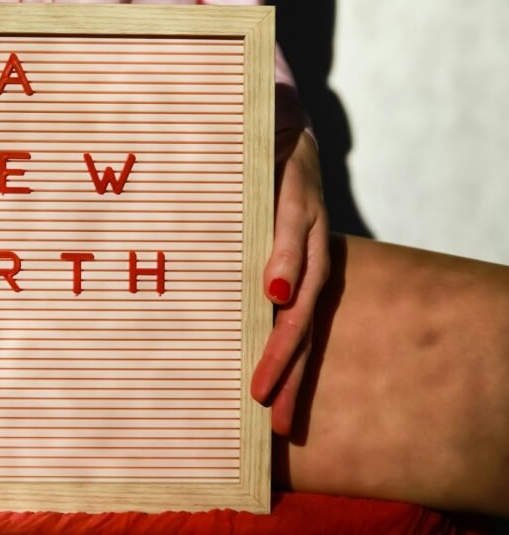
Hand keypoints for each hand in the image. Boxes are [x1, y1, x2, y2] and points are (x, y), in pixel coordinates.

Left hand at [251, 128, 330, 434]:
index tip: (260, 395)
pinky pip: (274, 308)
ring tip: (273, 414)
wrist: (281, 139)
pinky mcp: (274, 262)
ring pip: (289, 328)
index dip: (278, 360)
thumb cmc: (283, 170)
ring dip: (282, 370)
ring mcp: (291, 270)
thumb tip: (279, 295)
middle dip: (284, 380)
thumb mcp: (289, 201)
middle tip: (271, 423)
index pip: (294, 323)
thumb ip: (287, 244)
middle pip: (295, 337)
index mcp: (306, 264)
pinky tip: (256, 360)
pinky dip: (266, 336)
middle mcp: (301, 274)